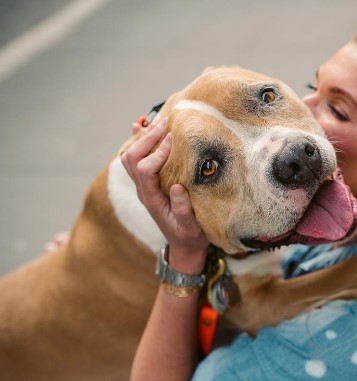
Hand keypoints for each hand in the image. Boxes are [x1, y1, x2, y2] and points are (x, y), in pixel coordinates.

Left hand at [120, 118, 208, 273]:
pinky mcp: (148, 183)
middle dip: (146, 138)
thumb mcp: (191, 228)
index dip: (158, 152)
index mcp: (152, 199)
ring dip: (141, 138)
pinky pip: (135, 159)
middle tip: (165, 123)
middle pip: (131, 158)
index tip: (174, 139)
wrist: (184, 247)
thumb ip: (183, 210)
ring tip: (158, 122)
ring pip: (130, 156)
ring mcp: (143, 186)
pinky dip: (137, 141)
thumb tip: (177, 187)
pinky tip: (141, 126)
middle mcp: (143, 190)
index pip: (144, 169)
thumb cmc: (191, 237)